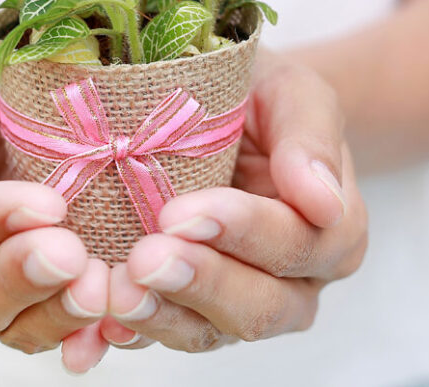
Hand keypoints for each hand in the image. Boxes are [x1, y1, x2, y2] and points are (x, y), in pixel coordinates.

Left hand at [100, 51, 367, 350]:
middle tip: (145, 259)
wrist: (220, 107)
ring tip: (115, 294)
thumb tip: (323, 200)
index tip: (181, 213)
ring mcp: (236, 306)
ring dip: (159, 316)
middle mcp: (294, 284)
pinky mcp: (185, 314)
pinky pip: (159, 335)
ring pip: (208, 332)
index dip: (241, 232)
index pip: (296, 244)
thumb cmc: (260, 95)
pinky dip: (127, 334)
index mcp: (333, 231)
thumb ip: (309, 136)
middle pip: (259, 306)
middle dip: (199, 283)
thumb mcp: (292, 92)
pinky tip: (96, 325)